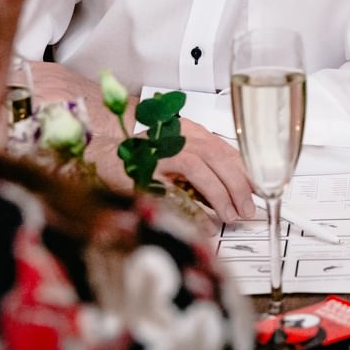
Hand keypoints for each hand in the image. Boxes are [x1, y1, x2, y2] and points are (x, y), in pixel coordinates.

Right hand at [29, 61, 257, 221]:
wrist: (91, 152)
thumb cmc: (132, 158)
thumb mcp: (172, 158)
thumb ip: (198, 169)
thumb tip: (229, 195)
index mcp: (186, 130)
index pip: (225, 147)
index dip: (245, 170)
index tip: (258, 190)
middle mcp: (175, 133)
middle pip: (219, 155)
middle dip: (238, 185)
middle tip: (247, 210)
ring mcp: (158, 147)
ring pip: (201, 165)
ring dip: (220, 194)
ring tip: (230, 216)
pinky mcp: (141, 164)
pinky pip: (173, 182)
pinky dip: (193, 200)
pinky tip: (203, 219)